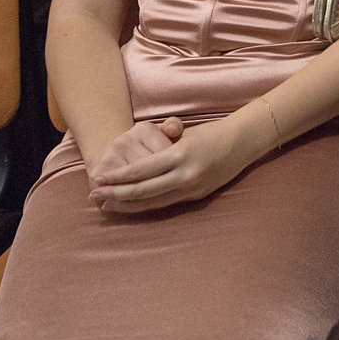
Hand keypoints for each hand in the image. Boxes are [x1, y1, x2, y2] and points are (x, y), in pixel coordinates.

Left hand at [89, 117, 251, 213]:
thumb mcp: (184, 135)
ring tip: (108, 205)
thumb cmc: (210, 133)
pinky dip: (146, 205)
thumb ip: (160, 148)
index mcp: (179, 155)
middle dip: (115, 195)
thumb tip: (132, 163)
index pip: (140, 171)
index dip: (117, 178)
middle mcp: (185, 175)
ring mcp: (192, 189)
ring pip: (152, 202)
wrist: (243, 142)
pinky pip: (165, 204)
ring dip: (127, 205)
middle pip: (142, 191)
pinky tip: (133, 206)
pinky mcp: (196, 197)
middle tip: (95, 195)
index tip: (98, 178)